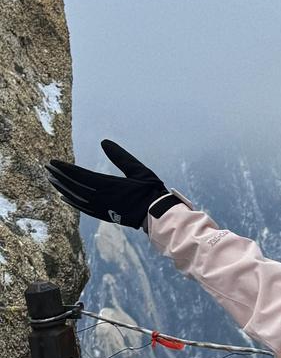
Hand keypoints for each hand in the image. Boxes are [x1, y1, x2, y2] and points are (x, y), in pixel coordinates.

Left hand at [45, 140, 175, 229]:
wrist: (156, 215)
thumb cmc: (150, 191)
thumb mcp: (138, 170)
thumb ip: (121, 157)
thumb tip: (104, 142)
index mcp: (108, 185)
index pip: (80, 175)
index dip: (65, 169)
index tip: (53, 162)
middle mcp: (101, 197)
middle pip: (74, 186)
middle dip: (59, 176)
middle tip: (47, 168)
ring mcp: (101, 207)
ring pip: (76, 197)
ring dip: (62, 188)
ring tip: (52, 180)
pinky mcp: (103, 214)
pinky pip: (83, 208)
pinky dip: (72, 202)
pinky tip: (64, 197)